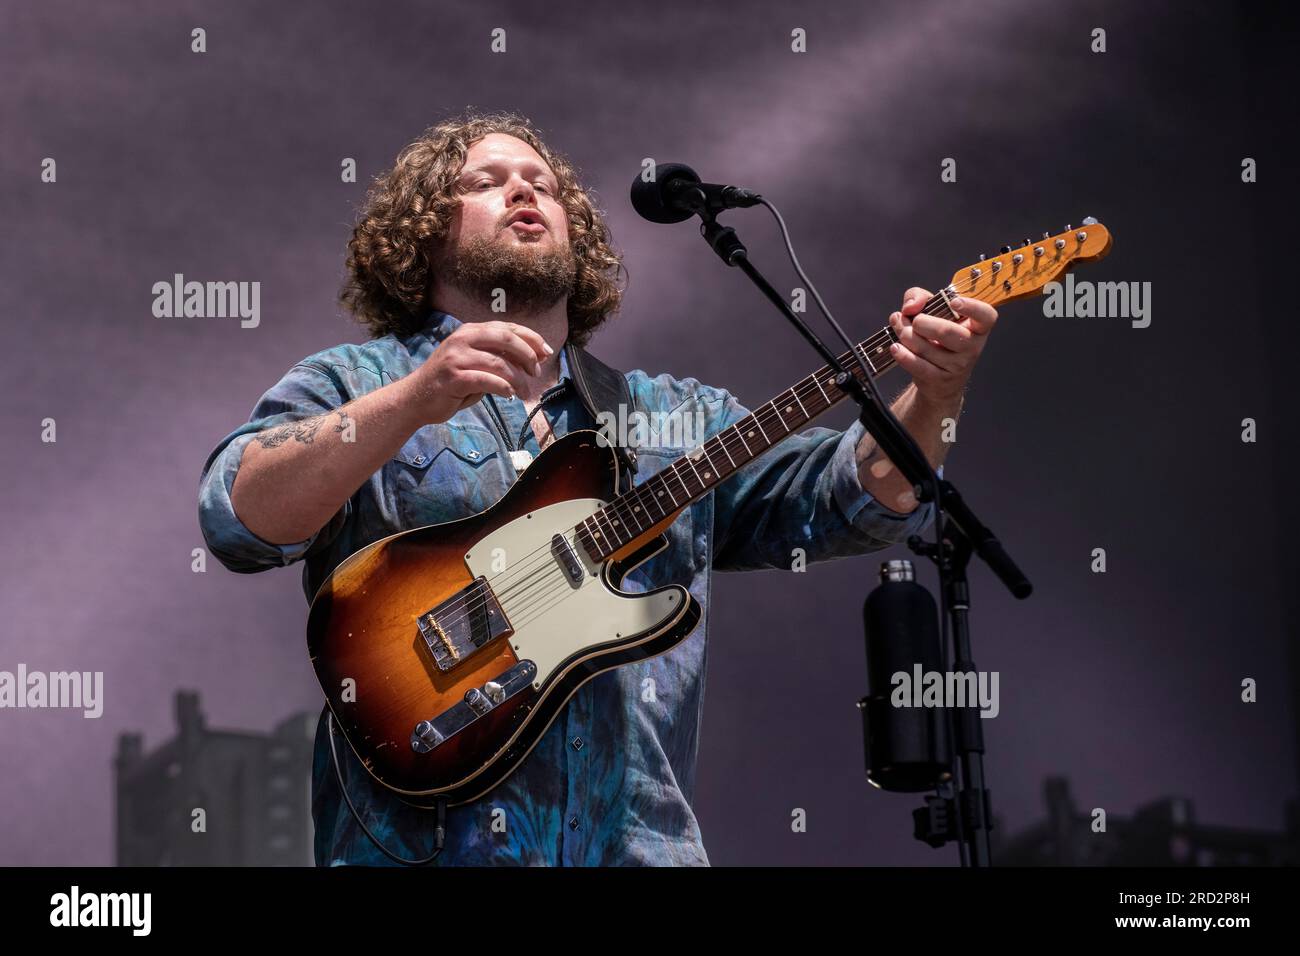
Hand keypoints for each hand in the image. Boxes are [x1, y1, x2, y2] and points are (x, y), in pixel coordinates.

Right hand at [404, 320, 552, 423]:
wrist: (415, 399)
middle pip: (506, 339)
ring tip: (524, 392)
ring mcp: (456, 358)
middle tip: (536, 372)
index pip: (507, 328)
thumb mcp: (475, 363)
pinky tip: (509, 394)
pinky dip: (503, 387)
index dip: (531, 338)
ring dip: (518, 379)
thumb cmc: (450, 382)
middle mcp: (463, 339)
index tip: (546, 352)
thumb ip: (497, 357)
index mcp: (470, 331)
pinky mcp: (453, 378)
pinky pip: (486, 380)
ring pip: (499, 363)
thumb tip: (533, 359)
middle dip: (528, 355)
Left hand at [887, 287, 996, 403]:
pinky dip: (903, 355)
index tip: (954, 301)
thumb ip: (920, 297)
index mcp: (977, 327)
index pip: (986, 316)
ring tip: (901, 331)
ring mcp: (958, 365)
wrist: (940, 380)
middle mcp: (972, 346)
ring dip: (906, 336)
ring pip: (926, 348)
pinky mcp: (940, 379)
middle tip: (914, 321)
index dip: (972, 307)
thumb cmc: (938, 338)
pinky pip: (918, 365)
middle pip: (946, 331)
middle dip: (922, 323)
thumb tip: (911, 306)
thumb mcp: (932, 311)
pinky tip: (895, 347)